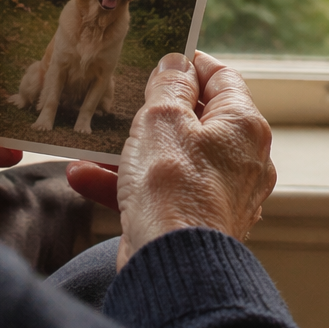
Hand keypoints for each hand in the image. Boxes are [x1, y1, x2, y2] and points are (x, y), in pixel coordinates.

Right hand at [65, 51, 275, 269]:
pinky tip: (84, 178)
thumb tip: (177, 64)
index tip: (164, 60)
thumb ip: (169, 85)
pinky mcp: (196, 222)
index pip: (223, 78)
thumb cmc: (172, 188)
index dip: (190, 65)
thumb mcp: (163, 118)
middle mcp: (242, 160)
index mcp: (244, 126)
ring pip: (171, 158)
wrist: (173, 267)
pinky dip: (126, 184)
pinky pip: (161, 192)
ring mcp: (220, 194)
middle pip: (196, 120)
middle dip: (152, 113)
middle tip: (125, 105)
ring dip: (128, 151)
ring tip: (90, 147)